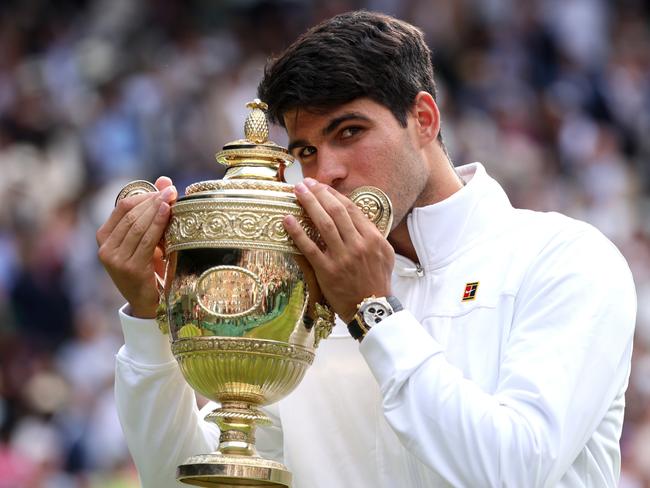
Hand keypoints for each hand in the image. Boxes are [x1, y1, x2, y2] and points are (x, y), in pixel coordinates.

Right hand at [96, 177, 177, 317]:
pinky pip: (145, 240)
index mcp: (104, 237)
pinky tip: (168, 213)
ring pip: (137, 225)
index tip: (164, 188)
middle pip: (130, 215)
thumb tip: (164, 180)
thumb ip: (153, 210)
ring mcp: (115, 259)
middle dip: (153, 200)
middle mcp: (105, 248)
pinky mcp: (129, 268)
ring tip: (172, 198)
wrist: (150, 303)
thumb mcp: (150, 237)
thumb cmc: (150, 267)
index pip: (122, 207)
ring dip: (156, 209)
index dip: (144, 195)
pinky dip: (158, 223)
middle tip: (171, 190)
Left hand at [283, 178, 394, 321]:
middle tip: (305, 183)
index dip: (334, 195)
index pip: (351, 209)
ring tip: (297, 192)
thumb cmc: (377, 282)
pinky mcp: (327, 271)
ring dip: (309, 205)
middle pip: (336, 212)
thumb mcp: (384, 254)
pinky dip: (297, 232)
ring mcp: (342, 258)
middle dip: (319, 194)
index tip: (322, 187)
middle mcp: (358, 245)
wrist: (372, 309)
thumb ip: (372, 234)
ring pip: (323, 225)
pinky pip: (309, 248)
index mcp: (372, 238)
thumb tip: (357, 216)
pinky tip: (287, 220)